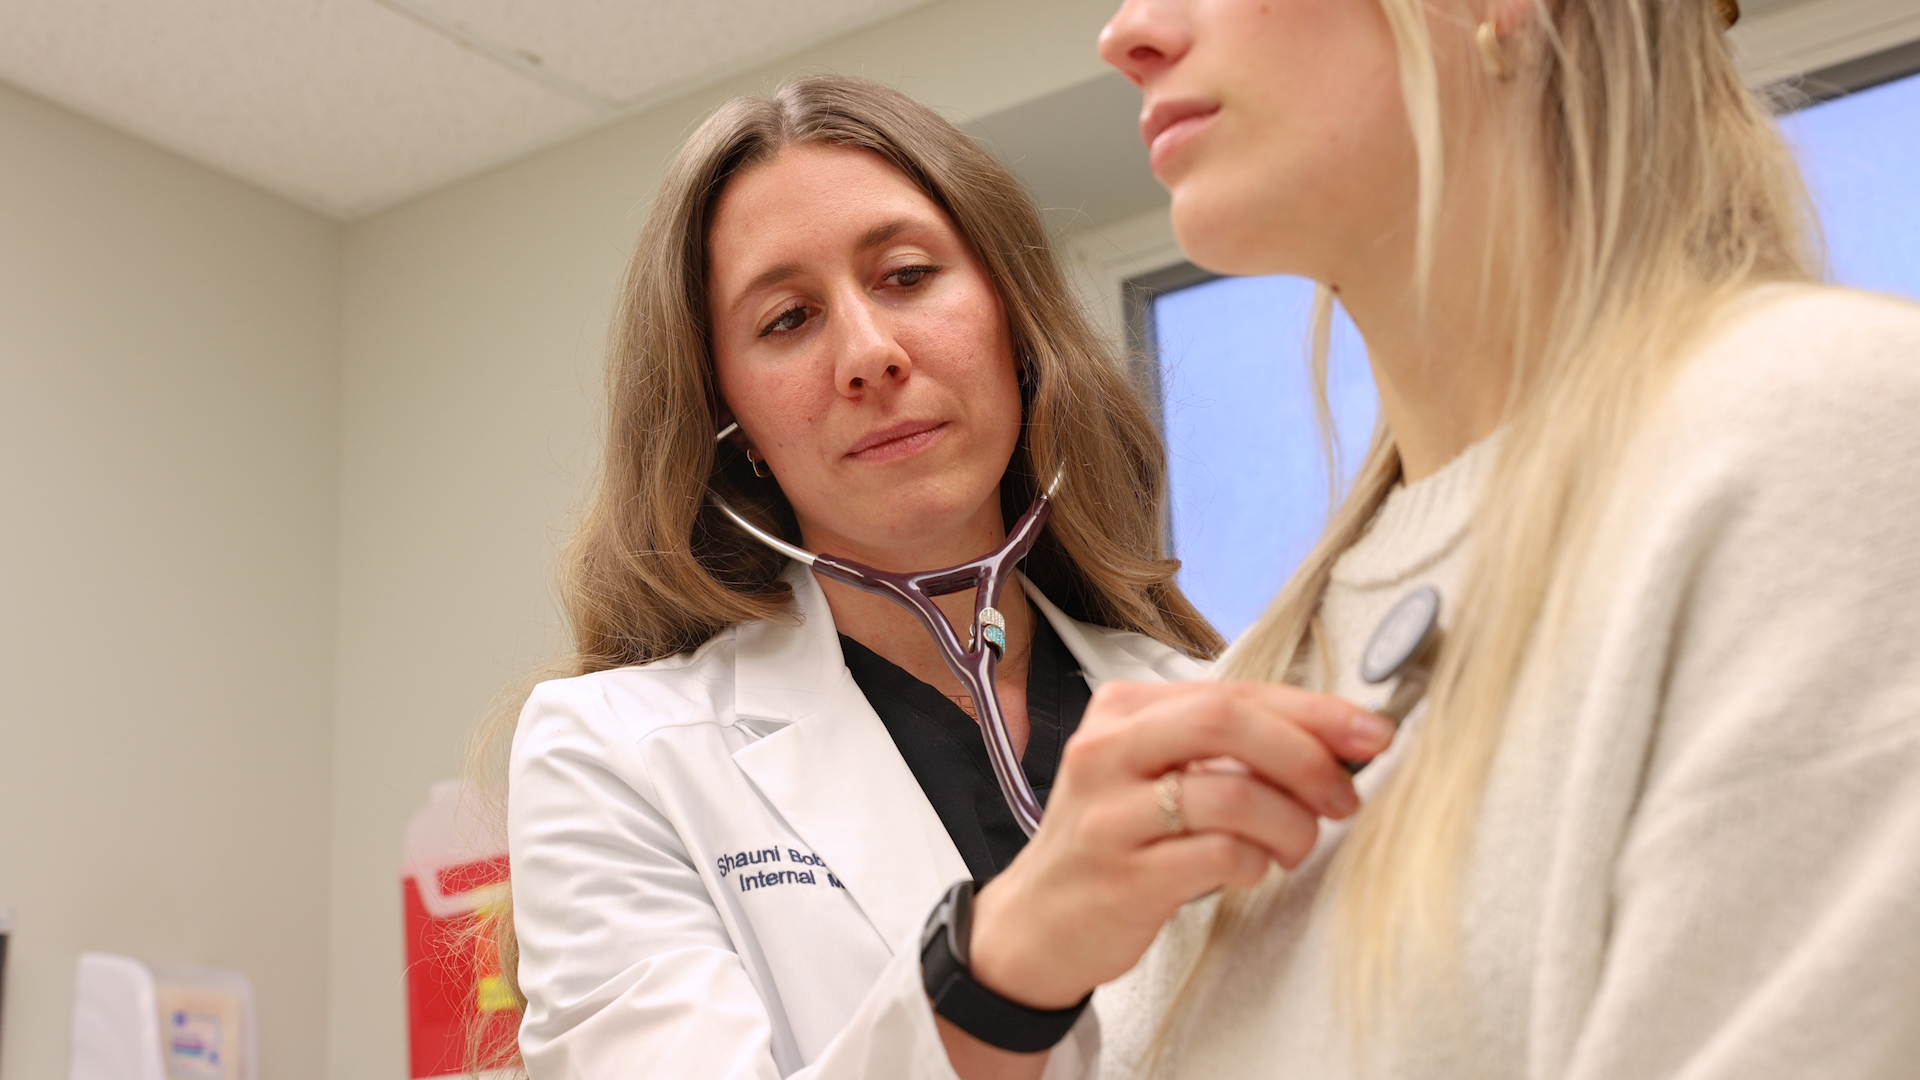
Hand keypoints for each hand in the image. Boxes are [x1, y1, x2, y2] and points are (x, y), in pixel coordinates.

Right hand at [965, 680, 1392, 1009]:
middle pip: (1229, 722)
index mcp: (1121, 710)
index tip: (1370, 733)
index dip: (1314, 711)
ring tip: (1296, 844)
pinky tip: (1251, 870)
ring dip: (1291, 823)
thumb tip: (1332, 739)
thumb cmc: (1112, 841)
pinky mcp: (1123, 876)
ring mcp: (1110, 813)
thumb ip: (1221, 747)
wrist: (1037, 924)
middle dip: (1307, 755)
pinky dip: (1256, 863)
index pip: (1234, 691)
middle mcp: (1107, 751)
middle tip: (1343, 795)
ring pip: (1232, 793)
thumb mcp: (1149, 772)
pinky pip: (1219, 855)